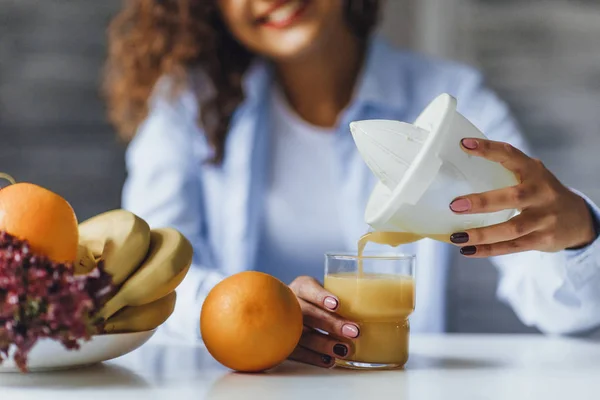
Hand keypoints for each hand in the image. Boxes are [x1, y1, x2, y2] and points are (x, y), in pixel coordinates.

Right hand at [288, 276, 359, 367]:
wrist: (286, 312)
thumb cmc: (317, 302)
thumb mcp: (325, 292)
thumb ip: (344, 297)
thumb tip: (384, 303)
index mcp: (302, 287)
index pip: (308, 288)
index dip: (321, 296)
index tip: (337, 304)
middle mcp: (290, 303)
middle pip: (308, 313)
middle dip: (331, 323)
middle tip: (354, 332)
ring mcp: (284, 323)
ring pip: (302, 334)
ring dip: (325, 344)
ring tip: (345, 350)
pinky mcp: (283, 342)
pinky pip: (297, 352)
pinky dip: (314, 358)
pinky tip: (330, 361)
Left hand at [448, 138, 596, 256]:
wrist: (578, 219)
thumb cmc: (541, 193)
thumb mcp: (531, 177)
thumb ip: (506, 173)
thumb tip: (459, 172)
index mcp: (534, 171)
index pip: (510, 155)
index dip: (488, 149)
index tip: (464, 144)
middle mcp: (541, 193)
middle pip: (512, 198)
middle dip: (482, 202)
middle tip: (455, 205)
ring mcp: (544, 218)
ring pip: (511, 228)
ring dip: (482, 234)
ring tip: (456, 236)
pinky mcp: (542, 239)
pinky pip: (512, 247)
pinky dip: (489, 250)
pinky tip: (467, 251)